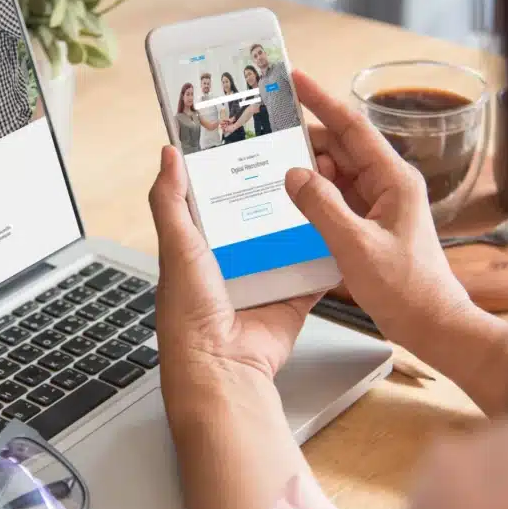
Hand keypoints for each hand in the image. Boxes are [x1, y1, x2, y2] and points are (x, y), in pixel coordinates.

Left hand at [149, 146, 321, 397]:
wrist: (223, 366)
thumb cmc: (190, 313)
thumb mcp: (176, 246)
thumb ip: (170, 200)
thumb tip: (168, 154)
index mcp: (200, 248)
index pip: (217, 200)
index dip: (232, 174)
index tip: (253, 142)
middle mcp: (233, 262)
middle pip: (259, 216)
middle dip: (276, 191)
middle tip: (299, 157)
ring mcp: (265, 279)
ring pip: (289, 239)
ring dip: (304, 219)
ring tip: (325, 183)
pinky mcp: (292, 297)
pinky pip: (314, 271)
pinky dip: (327, 255)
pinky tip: (339, 227)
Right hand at [283, 70, 470, 345]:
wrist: (431, 324)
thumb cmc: (406, 288)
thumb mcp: (356, 245)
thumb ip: (321, 206)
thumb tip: (293, 173)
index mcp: (393, 179)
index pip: (352, 128)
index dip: (321, 100)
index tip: (295, 80)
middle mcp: (388, 185)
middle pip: (340, 148)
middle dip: (306, 137)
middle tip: (268, 130)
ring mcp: (379, 205)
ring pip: (336, 175)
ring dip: (307, 170)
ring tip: (270, 165)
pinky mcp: (370, 225)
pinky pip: (337, 199)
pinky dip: (314, 197)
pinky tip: (290, 200)